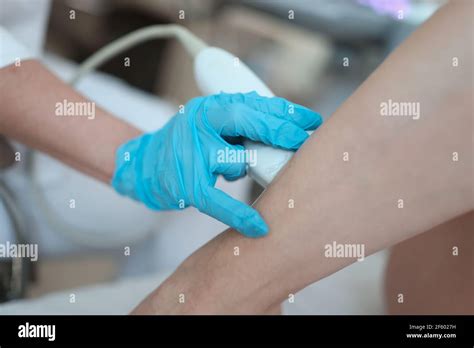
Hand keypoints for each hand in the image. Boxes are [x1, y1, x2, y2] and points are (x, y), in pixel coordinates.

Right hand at [112, 92, 321, 236]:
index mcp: (209, 106)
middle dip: (280, 132)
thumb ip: (242, 121)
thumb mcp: (210, 122)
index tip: (312, 120)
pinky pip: (219, 202)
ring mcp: (192, 154)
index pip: (253, 104)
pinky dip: (240, 215)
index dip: (285, 112)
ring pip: (237, 161)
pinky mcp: (187, 185)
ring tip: (229, 169)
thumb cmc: (188, 144)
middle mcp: (199, 123)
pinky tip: (260, 227)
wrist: (143, 165)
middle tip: (305, 142)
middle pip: (247, 122)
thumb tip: (287, 125)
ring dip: (244, 168)